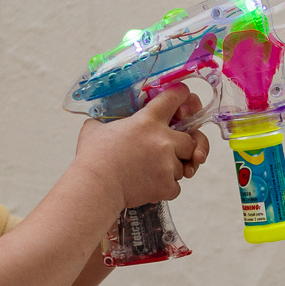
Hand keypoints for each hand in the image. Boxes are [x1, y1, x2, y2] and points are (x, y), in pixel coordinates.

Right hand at [73, 84, 209, 210]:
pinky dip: (165, 189)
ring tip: (148, 172)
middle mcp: (163, 140)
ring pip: (183, 167)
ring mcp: (167, 164)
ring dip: (170, 170)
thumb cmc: (93, 157)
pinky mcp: (166, 185)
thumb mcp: (95, 129)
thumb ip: (104, 123)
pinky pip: (176, 187)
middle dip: (183, 148)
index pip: (175, 98)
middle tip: (167, 153)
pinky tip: (148, 185)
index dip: (182, 96)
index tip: (184, 98)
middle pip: (191, 140)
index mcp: (147, 121)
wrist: (95, 186)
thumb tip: (98, 123)